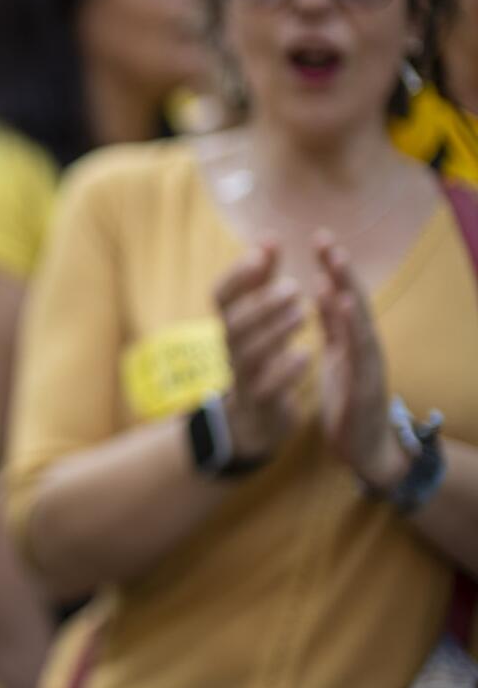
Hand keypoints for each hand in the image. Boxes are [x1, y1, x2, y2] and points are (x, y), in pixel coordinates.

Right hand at [211, 240, 307, 459]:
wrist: (253, 416)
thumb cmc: (258, 355)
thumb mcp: (256, 316)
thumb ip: (261, 280)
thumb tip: (267, 238)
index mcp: (231, 325)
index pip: (220, 296)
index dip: (237, 275)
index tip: (261, 253)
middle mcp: (232, 348)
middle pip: (234, 323)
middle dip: (262, 303)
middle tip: (295, 287)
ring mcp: (244, 375)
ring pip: (250, 352)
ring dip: (275, 331)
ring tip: (305, 314)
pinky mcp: (262, 401)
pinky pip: (267, 386)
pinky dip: (285, 370)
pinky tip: (305, 354)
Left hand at [312, 233, 404, 489]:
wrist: (365, 449)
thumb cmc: (352, 402)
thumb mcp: (338, 357)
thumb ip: (332, 326)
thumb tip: (322, 290)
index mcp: (353, 341)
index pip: (341, 298)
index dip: (332, 270)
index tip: (318, 239)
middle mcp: (364, 346)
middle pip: (352, 301)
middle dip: (339, 269)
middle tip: (324, 238)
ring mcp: (368, 364)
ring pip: (358, 319)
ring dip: (347, 289)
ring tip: (335, 261)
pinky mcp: (366, 383)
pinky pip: (358, 351)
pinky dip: (352, 325)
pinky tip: (343, 305)